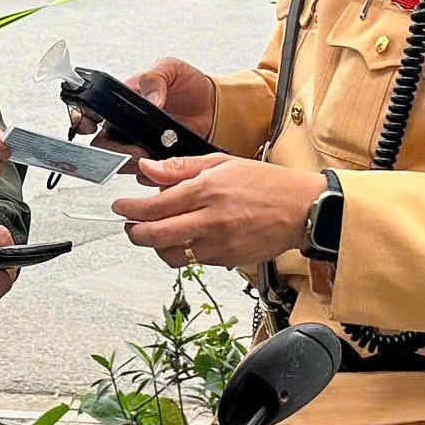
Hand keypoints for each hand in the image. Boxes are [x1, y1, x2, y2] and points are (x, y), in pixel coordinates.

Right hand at [68, 57, 217, 170]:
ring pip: (120, 162)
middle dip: (113, 152)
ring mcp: (138, 143)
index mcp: (121, 100)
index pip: (90, 110)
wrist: (211, 104)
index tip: (90, 125)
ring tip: (149, 157)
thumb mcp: (171, 69)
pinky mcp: (155, 159)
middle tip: (134, 151)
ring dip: (131, 164)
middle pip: (102, 145)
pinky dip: (152, 174)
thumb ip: (156, 79)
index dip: (82, 119)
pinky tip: (164, 166)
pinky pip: (145, 174)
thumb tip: (150, 100)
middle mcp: (125, 125)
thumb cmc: (187, 83)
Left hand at [112, 154, 323, 271]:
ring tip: (157, 232)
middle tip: (129, 226)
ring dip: (156, 246)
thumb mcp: (221, 163)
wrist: (303, 210)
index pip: (155, 206)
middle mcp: (210, 220)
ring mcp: (219, 244)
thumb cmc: (266, 184)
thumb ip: (180, 168)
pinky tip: (188, 236)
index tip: (120, 207)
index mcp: (206, 191)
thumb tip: (147, 169)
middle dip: (134, 232)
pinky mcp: (227, 261)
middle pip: (155, 236)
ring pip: (171, 254)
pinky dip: (183, 250)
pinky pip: (194, 260)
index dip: (130, 209)